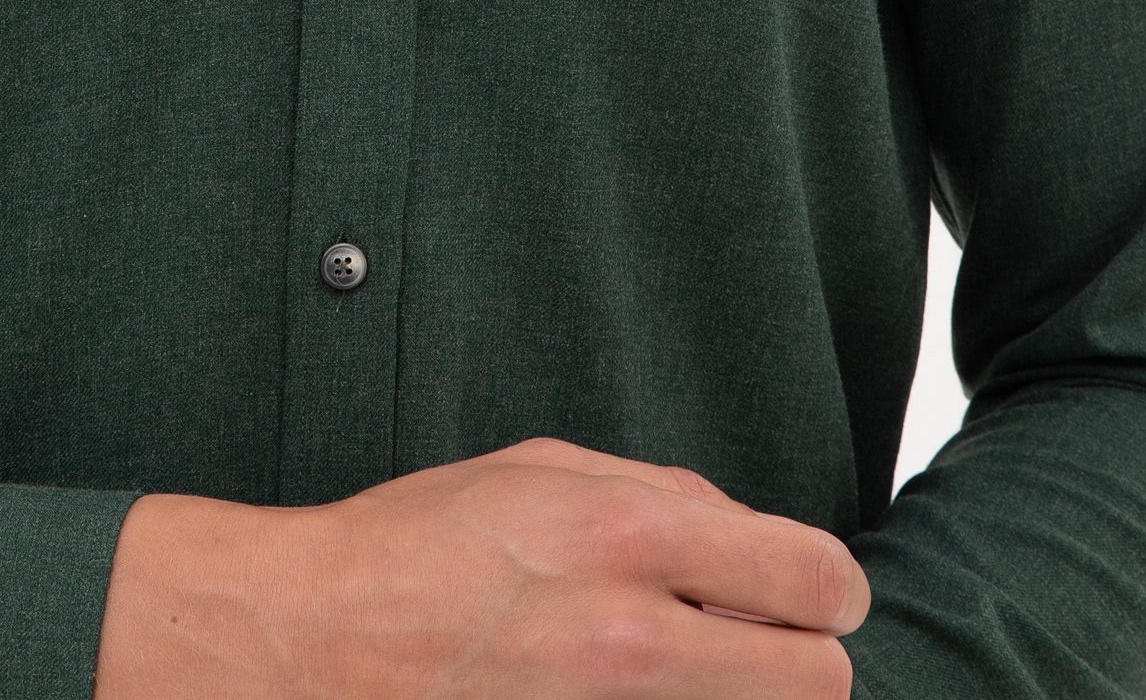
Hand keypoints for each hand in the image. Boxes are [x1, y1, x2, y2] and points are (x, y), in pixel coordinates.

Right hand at [94, 435, 868, 696]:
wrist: (317, 646)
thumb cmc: (416, 547)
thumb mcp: (537, 469)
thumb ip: (657, 492)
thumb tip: (740, 532)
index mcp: (627, 537)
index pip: (812, 576)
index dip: (828, 585)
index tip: (814, 592)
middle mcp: (633, 639)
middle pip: (817, 681)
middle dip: (801, 656)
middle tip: (760, 642)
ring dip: (738, 694)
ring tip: (680, 667)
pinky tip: (625, 691)